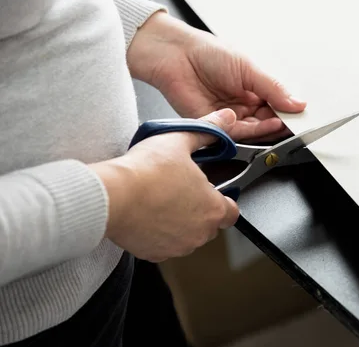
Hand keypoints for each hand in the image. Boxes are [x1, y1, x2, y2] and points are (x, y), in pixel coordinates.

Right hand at [90, 109, 238, 261]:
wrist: (112, 195)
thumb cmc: (146, 172)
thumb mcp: (181, 140)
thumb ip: (208, 131)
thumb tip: (225, 119)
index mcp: (212, 208)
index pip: (232, 212)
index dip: (224, 200)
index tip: (214, 192)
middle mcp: (199, 232)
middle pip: (209, 224)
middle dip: (200, 210)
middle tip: (182, 191)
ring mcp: (177, 246)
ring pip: (187, 236)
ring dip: (180, 223)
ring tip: (163, 200)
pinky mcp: (154, 254)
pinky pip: (164, 245)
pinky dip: (159, 234)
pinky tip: (148, 214)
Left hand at [127, 12, 305, 141]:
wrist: (175, 55)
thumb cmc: (207, 53)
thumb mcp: (249, 68)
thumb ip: (273, 89)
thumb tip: (297, 102)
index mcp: (252, 87)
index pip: (276, 104)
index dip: (289, 110)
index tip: (302, 114)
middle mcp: (241, 103)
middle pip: (267, 120)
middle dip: (282, 122)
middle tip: (296, 124)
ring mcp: (228, 115)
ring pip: (254, 129)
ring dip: (270, 128)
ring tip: (283, 124)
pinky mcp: (215, 124)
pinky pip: (236, 133)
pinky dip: (253, 131)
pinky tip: (266, 124)